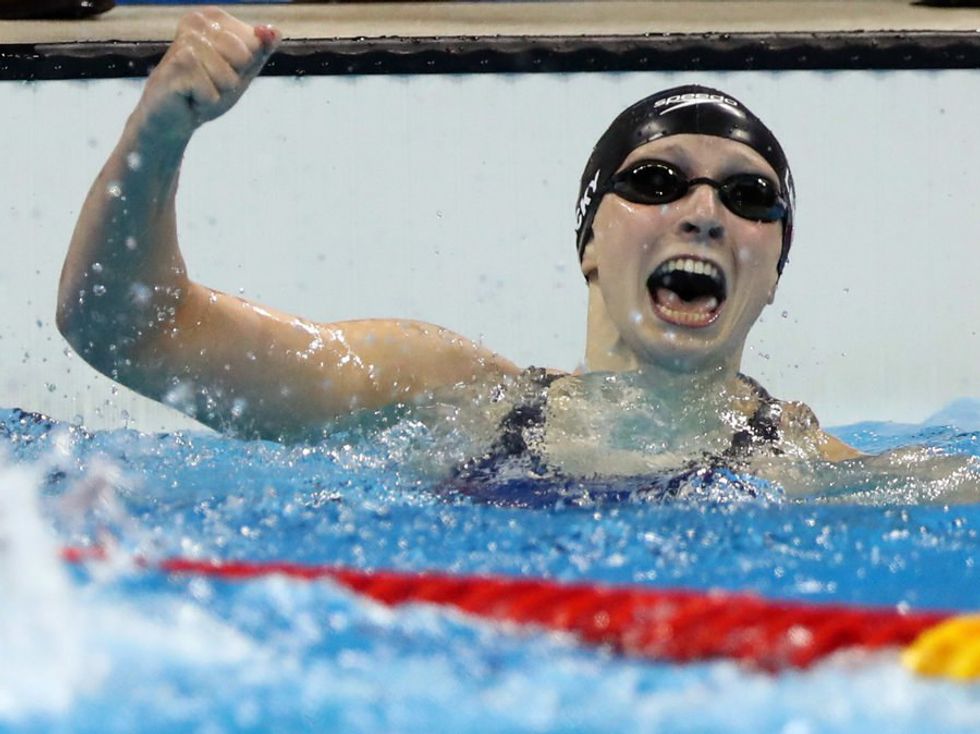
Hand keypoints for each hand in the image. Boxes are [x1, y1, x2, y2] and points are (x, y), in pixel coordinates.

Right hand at [134, 7, 279, 141]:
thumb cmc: (207, 88)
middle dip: (232, 79)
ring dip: (217, 92)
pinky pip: (212, 92)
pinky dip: (206, 102)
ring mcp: (184, 41)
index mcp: (213, 17)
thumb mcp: (241, 69)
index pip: (255, 44)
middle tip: (210, 82)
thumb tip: (275, 31)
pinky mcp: (176, 65)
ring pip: (228, 77)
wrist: (173, 115)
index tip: (223, 70)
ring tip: (199, 89)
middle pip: (243, 57)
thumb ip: (261, 49)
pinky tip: (189, 97)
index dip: (245, 66)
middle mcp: (196, 22)